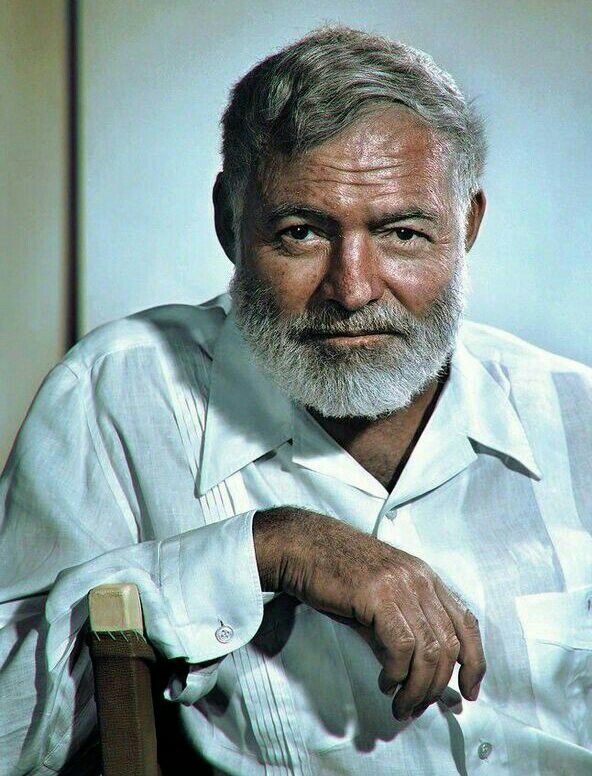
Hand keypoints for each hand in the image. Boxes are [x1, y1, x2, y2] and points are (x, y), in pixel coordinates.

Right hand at [253, 507, 485, 720]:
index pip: (466, 623)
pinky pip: (402, 646)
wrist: (302, 546)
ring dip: (417, 688)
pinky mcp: (379, 595)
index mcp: (425, 577)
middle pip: (449, 645)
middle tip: (416, 708)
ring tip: (400, 704)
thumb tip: (414, 675)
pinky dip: (398, 673)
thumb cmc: (335, 573)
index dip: (475, 661)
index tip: (469, 692)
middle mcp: (420, 579)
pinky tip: (385, 681)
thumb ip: (400, 632)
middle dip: (437, 686)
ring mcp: (401, 585)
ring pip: (429, 651)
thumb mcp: (377, 601)